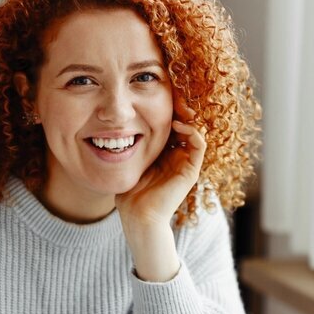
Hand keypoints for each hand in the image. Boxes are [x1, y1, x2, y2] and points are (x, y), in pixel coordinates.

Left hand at [116, 100, 205, 281]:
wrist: (138, 217)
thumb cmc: (129, 194)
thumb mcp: (126, 162)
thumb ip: (127, 146)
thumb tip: (113, 125)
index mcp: (163, 155)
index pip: (169, 126)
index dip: (167, 110)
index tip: (159, 97)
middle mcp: (176, 157)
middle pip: (184, 126)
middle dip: (179, 110)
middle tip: (172, 97)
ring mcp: (185, 164)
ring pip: (194, 132)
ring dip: (187, 117)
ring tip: (177, 108)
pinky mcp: (190, 172)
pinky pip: (199, 145)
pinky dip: (193, 132)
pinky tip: (179, 125)